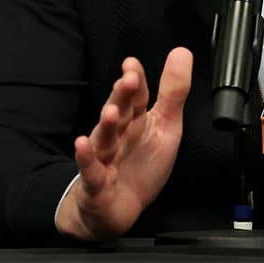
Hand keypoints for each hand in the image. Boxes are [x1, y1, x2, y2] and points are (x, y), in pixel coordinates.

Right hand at [56, 47, 192, 240]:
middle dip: (122, 95)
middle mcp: (118, 134)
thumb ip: (173, 92)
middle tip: (127, 79)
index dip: (135, 79)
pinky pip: (90, 171)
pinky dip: (86, 159)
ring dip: (107, 125)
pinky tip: (82, 146)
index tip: (132, 64)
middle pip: (119, 111)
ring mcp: (105, 157)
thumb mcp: (166, 127)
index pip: (135, 95)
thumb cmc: (140, 165)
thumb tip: (181, 53)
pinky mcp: (96, 183)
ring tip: (111, 112)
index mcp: (135, 120)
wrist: (117, 208)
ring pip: (104, 138)